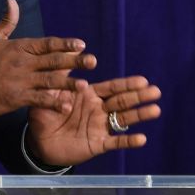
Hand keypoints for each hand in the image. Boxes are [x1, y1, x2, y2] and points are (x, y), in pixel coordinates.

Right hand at [0, 0, 96, 116]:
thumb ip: (6, 21)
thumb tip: (12, 0)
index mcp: (19, 47)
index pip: (46, 43)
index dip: (65, 43)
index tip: (81, 44)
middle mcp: (23, 63)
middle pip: (53, 60)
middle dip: (75, 61)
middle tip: (93, 61)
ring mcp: (21, 81)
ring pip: (50, 80)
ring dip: (68, 82)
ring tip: (85, 85)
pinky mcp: (17, 97)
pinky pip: (39, 100)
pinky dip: (53, 102)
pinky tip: (66, 105)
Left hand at [27, 75, 161, 166]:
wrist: (38, 141)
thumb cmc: (44, 114)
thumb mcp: (50, 91)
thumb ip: (62, 73)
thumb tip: (71, 50)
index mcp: (90, 95)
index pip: (112, 88)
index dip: (127, 84)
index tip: (143, 80)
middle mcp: (99, 110)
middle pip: (123, 101)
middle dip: (139, 96)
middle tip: (156, 91)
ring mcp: (100, 127)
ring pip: (123, 120)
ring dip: (140, 115)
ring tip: (155, 110)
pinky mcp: (97, 144)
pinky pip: (115, 142)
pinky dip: (128, 141)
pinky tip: (142, 139)